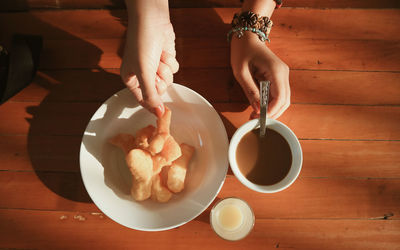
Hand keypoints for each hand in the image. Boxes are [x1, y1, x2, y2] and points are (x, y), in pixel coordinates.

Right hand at [121, 1, 178, 116]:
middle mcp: (143, 75)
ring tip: (157, 57)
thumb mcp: (144, 72)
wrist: (152, 20)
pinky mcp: (166, 61)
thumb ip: (150, 94)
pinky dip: (170, 61)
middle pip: (158, 91)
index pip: (143, 100)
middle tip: (154, 69)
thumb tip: (158, 112)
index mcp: (131, 80)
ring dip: (165, 69)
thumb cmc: (142, 43)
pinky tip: (163, 52)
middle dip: (159, 79)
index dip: (153, 106)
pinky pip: (174, 70)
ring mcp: (155, 68)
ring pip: (168, 81)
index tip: (162, 114)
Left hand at [230, 32, 289, 118]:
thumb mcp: (241, 72)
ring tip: (255, 114)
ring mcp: (283, 75)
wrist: (247, 35)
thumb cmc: (242, 50)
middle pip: (285, 101)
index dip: (271, 111)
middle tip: (256, 120)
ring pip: (283, 99)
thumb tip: (257, 109)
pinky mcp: (279, 76)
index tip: (258, 118)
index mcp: (276, 71)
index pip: (280, 97)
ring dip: (271, 109)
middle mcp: (283, 73)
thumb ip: (250, 91)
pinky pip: (278, 94)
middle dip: (272, 113)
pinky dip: (270, 103)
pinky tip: (259, 106)